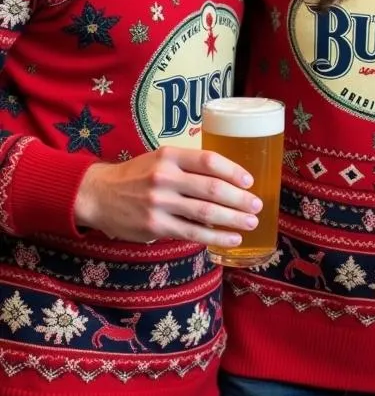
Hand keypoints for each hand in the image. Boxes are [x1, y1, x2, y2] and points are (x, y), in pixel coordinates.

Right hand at [73, 146, 261, 246]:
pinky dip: (215, 237)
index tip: (250, 181)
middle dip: (240, 199)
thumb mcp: (160, 159)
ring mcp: (159, 203)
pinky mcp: (155, 226)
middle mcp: (165, 177)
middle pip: (212, 189)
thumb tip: (229, 177)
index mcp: (170, 156)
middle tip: (257, 205)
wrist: (97, 195)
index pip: (209, 161)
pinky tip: (231, 239)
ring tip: (251, 223)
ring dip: (233, 219)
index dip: (234, 171)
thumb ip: (189, 165)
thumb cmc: (136, 176)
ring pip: (205, 213)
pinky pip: (191, 233)